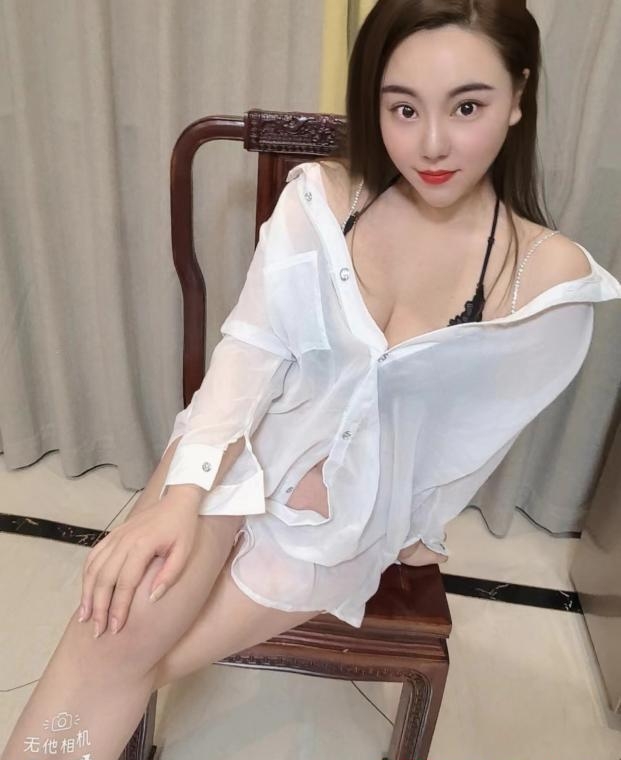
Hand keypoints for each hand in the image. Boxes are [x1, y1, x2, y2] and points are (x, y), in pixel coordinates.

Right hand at [78, 497, 197, 636]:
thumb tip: (152, 598)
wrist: (177, 501)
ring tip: (85, 617)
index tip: (116, 628)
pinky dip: (87, 576)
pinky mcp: (113, 535)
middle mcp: (124, 541)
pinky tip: (87, 592)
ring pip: (94, 569)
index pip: (126, 583)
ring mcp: (116, 537)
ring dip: (88, 594)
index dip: (119, 607)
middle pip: (105, 579)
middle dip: (99, 607)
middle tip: (97, 631)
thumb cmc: (183, 528)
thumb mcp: (185, 552)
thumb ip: (169, 575)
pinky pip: (93, 556)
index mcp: (142, 545)